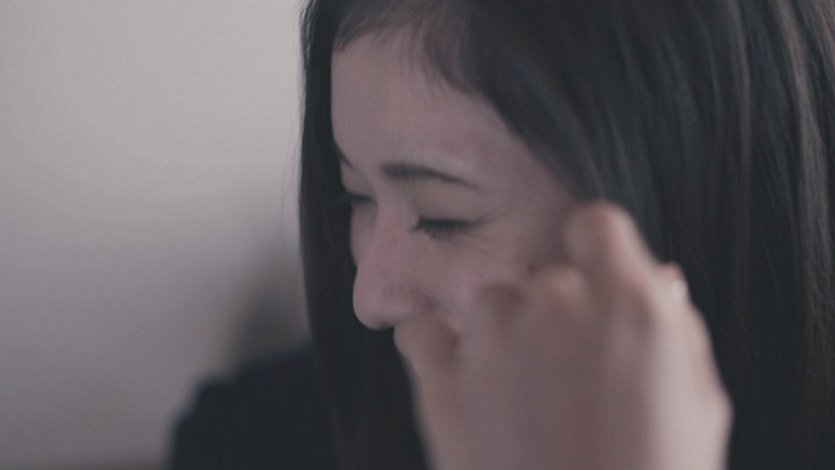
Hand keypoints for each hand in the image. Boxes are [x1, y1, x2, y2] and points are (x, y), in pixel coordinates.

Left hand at [394, 202, 731, 469]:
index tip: (595, 281)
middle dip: (556, 315)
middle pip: (544, 277)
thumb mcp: (698, 406)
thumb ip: (678, 330)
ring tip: (521, 395)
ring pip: (489, 302)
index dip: (595, 252)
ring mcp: (493, 340)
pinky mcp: (441, 381)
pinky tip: (459, 378)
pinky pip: (421, 331)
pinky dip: (435, 347)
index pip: (596, 223)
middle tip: (566, 376)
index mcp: (628, 304)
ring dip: (502, 334)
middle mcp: (556, 305)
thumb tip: (664, 278)